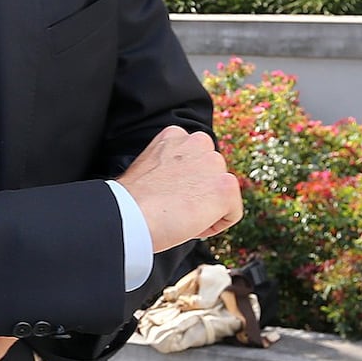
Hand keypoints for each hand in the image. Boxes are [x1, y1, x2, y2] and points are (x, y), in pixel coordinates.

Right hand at [119, 126, 242, 251]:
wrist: (129, 213)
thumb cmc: (132, 199)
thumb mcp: (150, 167)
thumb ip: (172, 165)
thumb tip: (185, 183)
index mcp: (175, 135)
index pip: (196, 160)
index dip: (183, 183)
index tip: (167, 194)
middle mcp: (198, 142)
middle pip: (212, 176)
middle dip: (199, 194)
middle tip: (175, 207)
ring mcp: (214, 163)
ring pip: (222, 195)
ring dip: (206, 209)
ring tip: (180, 215)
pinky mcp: (226, 187)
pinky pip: (231, 214)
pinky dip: (213, 226)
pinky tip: (191, 224)